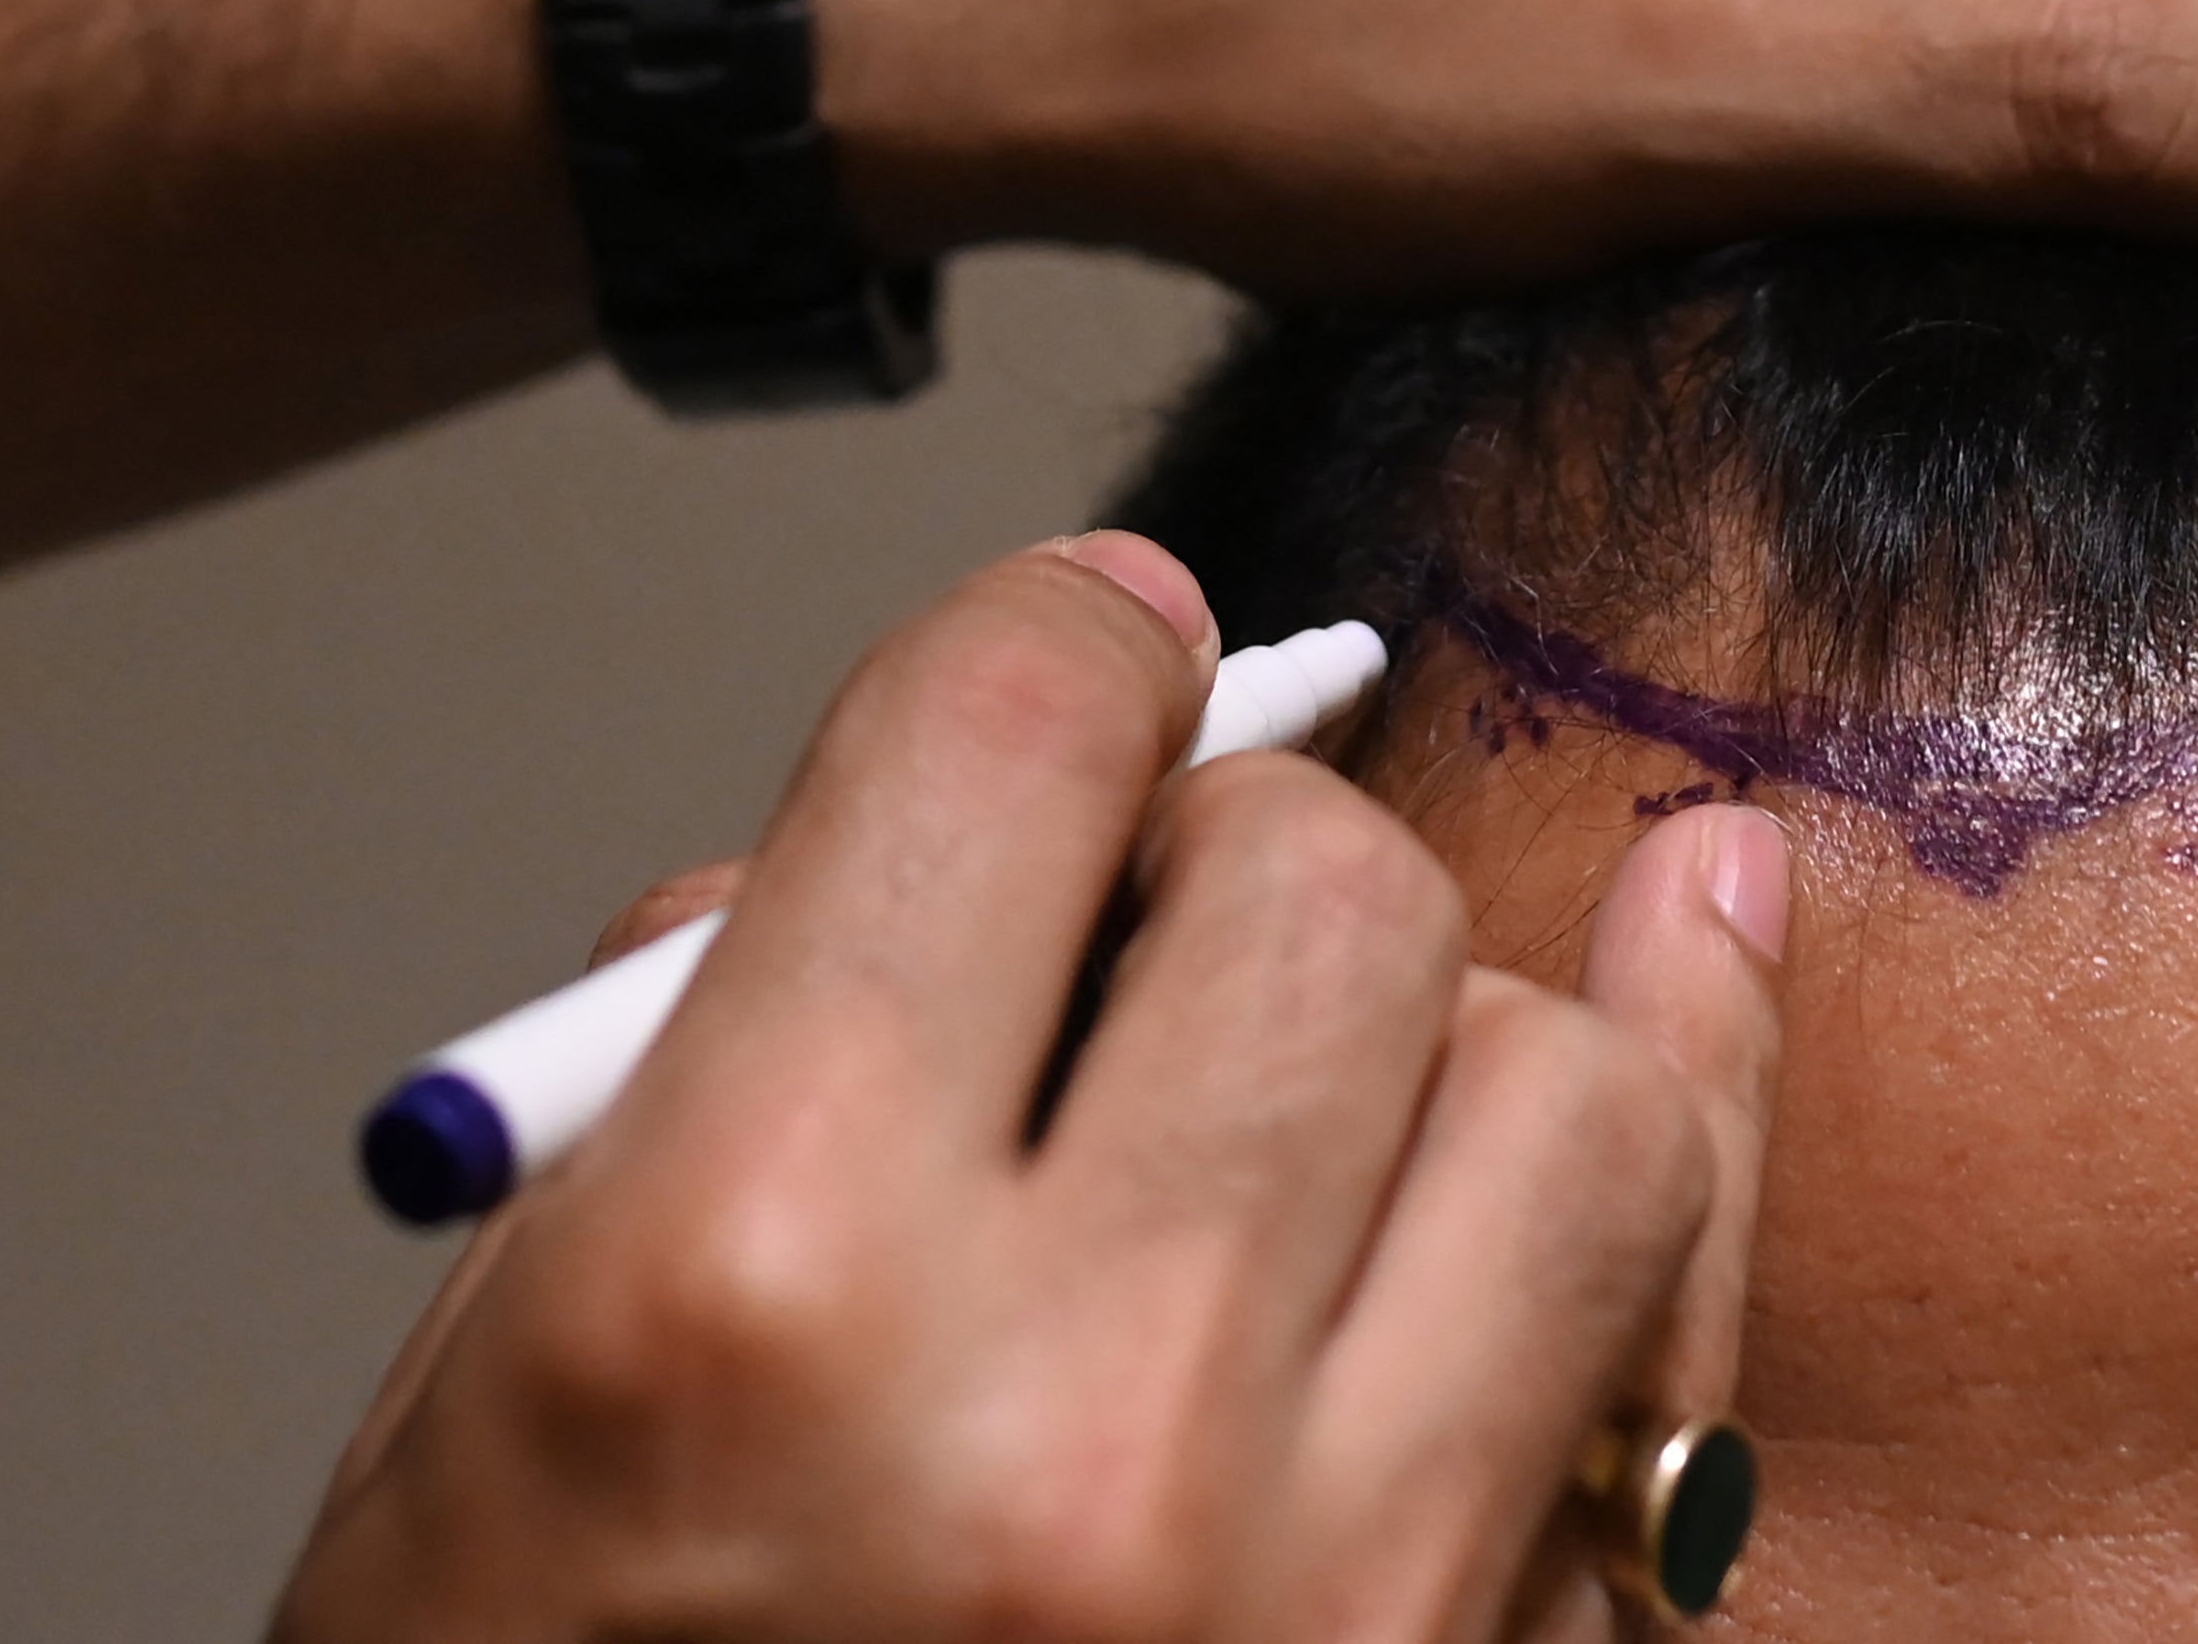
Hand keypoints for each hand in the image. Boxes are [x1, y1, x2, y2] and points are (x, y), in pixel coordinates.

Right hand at [275, 531, 1788, 1642]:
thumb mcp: (494, 1408)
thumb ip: (735, 1057)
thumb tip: (1006, 802)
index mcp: (760, 1295)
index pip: (1012, 741)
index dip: (1057, 649)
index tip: (1089, 660)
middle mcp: (1089, 1431)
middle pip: (1321, 885)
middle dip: (1228, 864)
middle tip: (1139, 945)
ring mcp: (1347, 1605)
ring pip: (1567, 1074)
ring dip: (1443, 1038)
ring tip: (1306, 1112)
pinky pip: (1695, 1337)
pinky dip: (1700, 1110)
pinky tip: (1702, 938)